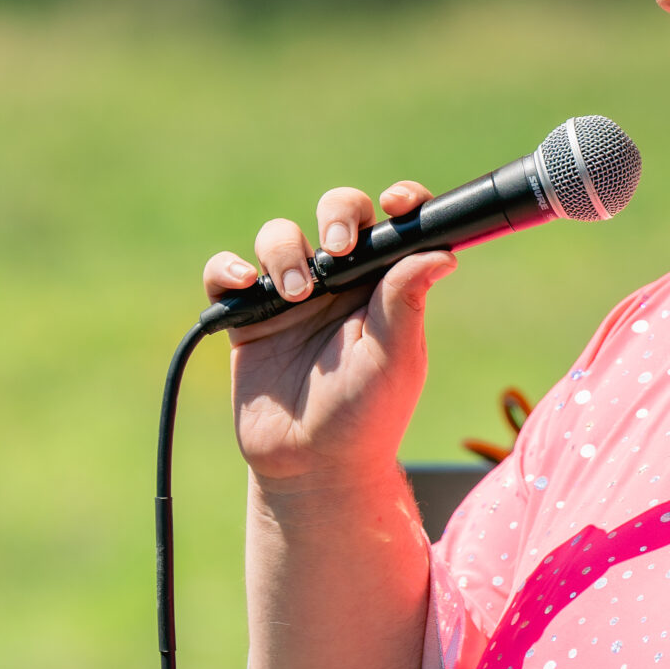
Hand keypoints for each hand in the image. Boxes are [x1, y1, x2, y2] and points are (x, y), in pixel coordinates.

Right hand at [203, 180, 455, 490]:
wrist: (313, 466)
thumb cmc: (366, 415)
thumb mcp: (395, 358)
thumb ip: (407, 301)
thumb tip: (444, 251)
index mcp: (383, 284)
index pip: (394, 225)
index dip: (400, 202)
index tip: (398, 203)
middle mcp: (339, 281)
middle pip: (335, 213)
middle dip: (335, 213)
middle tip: (337, 247)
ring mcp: (291, 296)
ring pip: (279, 237)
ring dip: (283, 252)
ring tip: (295, 293)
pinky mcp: (248, 318)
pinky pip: (226, 276)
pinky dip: (227, 269)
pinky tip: (243, 285)